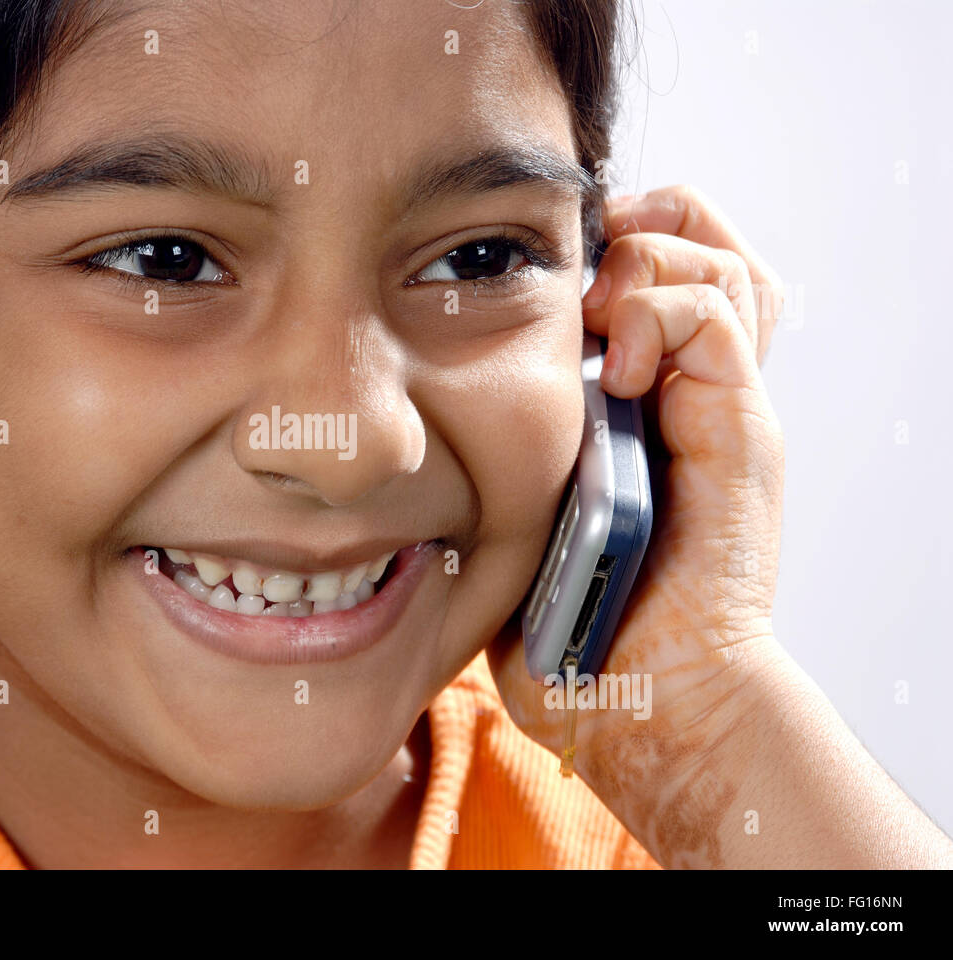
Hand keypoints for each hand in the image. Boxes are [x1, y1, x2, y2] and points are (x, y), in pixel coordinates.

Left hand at [487, 183, 786, 814]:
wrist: (645, 711)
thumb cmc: (568, 641)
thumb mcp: (507, 534)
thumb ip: (483, 476)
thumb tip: (396, 440)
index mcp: (633, 416)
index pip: (643, 286)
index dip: (598, 252)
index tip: (535, 268)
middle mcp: (684, 401)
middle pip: (695, 251)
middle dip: (636, 229)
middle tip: (575, 265)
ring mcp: (717, 412)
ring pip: (715, 265)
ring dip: (647, 261)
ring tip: (596, 312)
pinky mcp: (739, 433)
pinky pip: (719, 318)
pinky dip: (663, 312)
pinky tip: (619, 363)